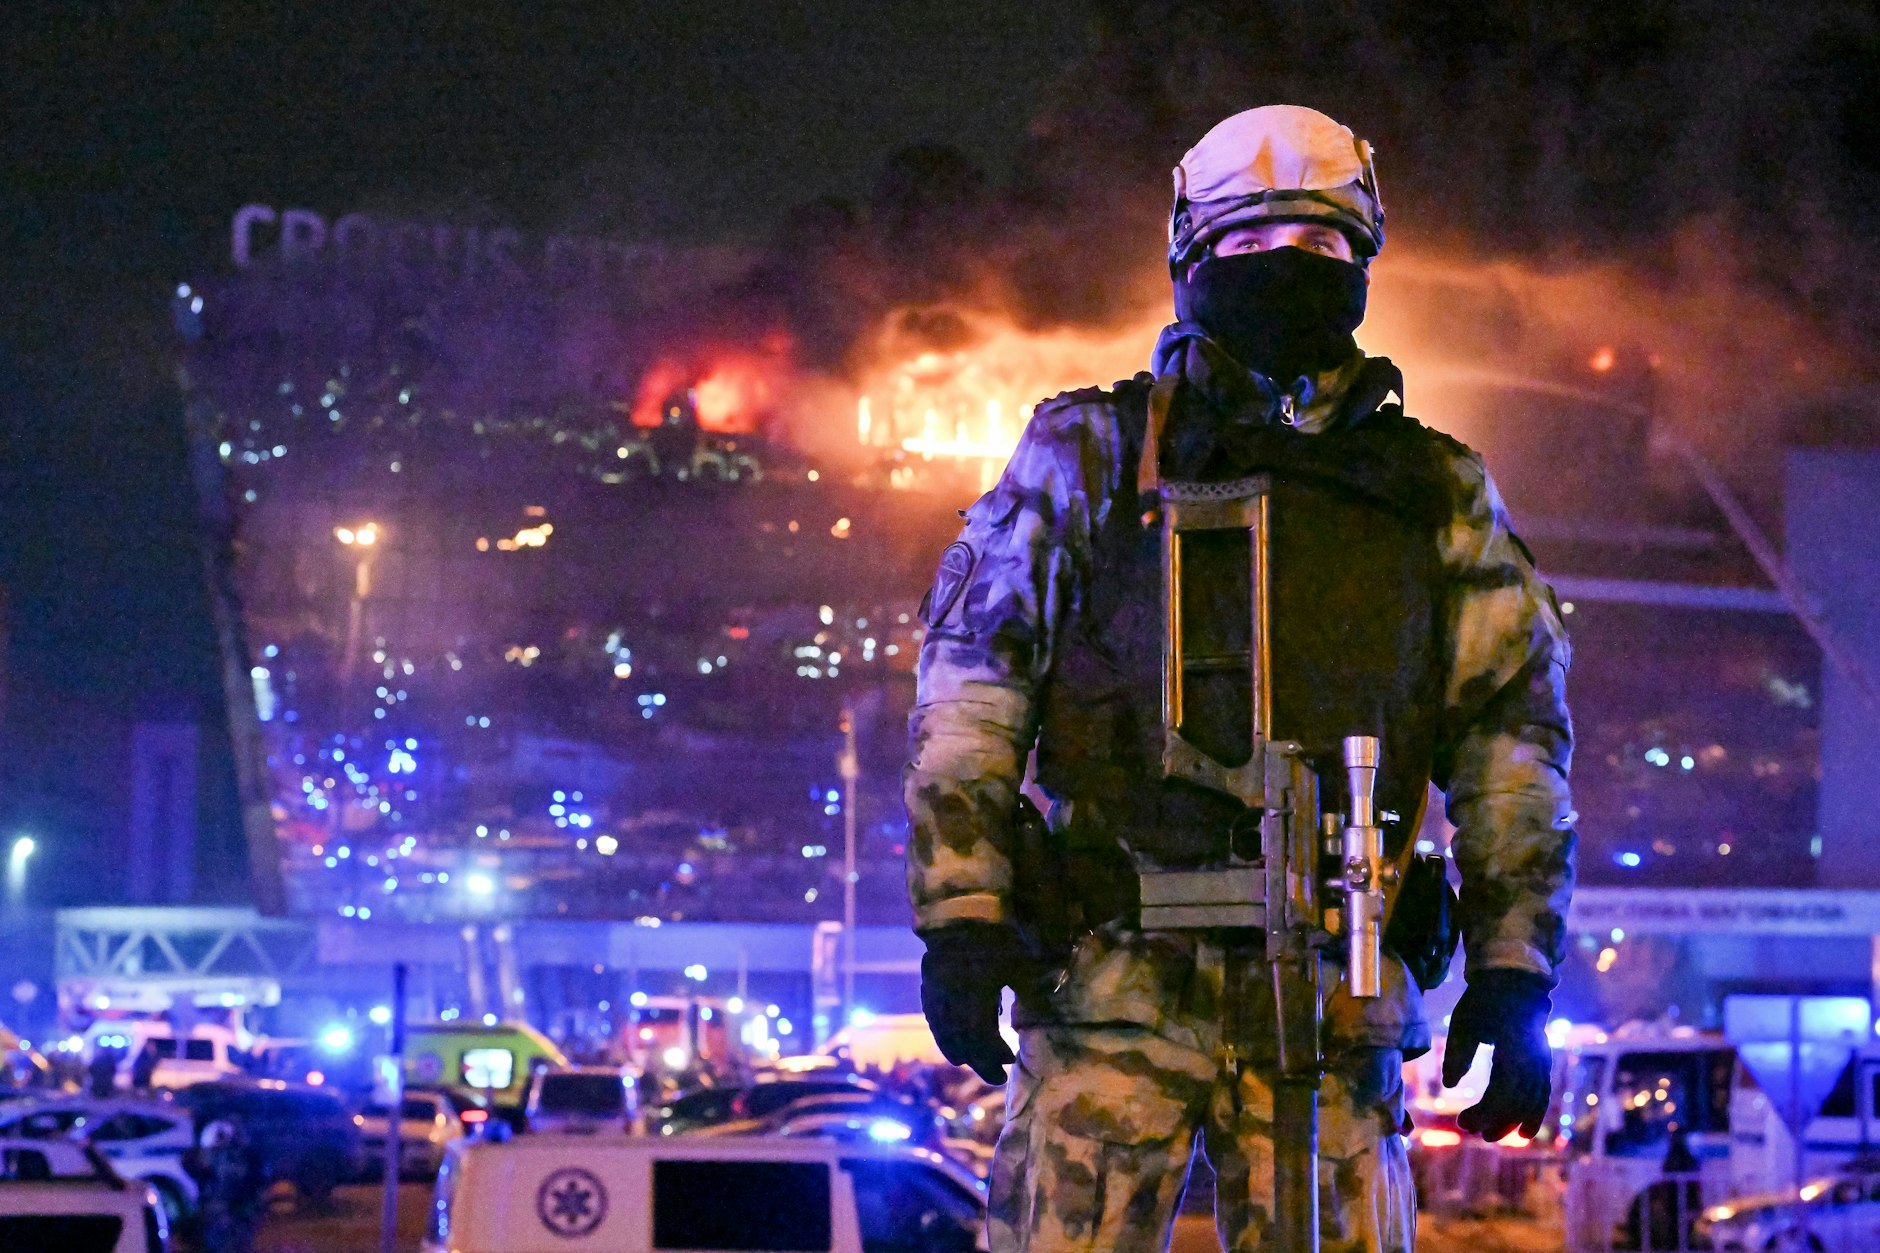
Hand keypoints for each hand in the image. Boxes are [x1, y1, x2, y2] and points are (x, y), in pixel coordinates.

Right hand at [919, 922, 1032, 1084]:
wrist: (965, 912)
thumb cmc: (1000, 938)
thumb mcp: (1021, 965)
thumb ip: (1030, 994)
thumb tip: (1045, 1021)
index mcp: (976, 993)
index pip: (982, 1035)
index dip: (994, 1054)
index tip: (1008, 1064)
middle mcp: (952, 996)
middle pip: (962, 1039)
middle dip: (978, 1060)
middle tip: (995, 1075)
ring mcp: (937, 989)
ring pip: (943, 1029)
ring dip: (957, 1049)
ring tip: (970, 1061)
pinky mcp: (929, 981)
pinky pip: (931, 1013)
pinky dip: (942, 1030)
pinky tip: (950, 1037)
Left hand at [1441, 969, 1553, 1140]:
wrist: (1513, 982)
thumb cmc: (1483, 1001)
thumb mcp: (1463, 1023)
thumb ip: (1458, 1054)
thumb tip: (1451, 1085)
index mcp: (1512, 1049)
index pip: (1503, 1092)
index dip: (1485, 1112)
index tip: (1463, 1123)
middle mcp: (1532, 1059)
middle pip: (1518, 1101)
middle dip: (1495, 1120)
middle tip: (1471, 1131)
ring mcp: (1540, 1061)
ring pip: (1532, 1101)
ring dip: (1512, 1121)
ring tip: (1491, 1136)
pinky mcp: (1541, 1062)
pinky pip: (1542, 1093)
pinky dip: (1535, 1114)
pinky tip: (1525, 1132)